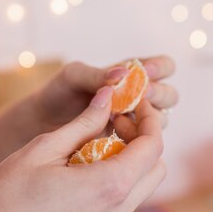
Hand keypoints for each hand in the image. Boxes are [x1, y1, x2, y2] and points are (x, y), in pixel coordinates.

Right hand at [0, 87, 165, 211]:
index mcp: (110, 185)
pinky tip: (88, 164)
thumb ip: (84, 122)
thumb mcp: (44, 147)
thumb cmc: (7, 195)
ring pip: (144, 184)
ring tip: (97, 141)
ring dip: (132, 158)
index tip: (133, 101)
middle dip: (143, 138)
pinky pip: (126, 199)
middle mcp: (119, 210)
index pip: (153, 145)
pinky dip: (120, 176)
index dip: (149, 118)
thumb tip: (108, 96)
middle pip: (156, 166)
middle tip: (113, 120)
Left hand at [32, 56, 178, 132]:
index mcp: (133, 75)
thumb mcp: (73, 77)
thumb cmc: (59, 93)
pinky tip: (116, 136)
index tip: (145, 71)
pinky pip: (144, 143)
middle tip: (139, 96)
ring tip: (119, 118)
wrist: (42, 124)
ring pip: (162, 121)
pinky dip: (135, 139)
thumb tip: (123, 73)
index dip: (161, 68)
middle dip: (158, 95)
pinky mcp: (128, 144)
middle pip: (170, 96)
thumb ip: (96, 75)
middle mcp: (141, 98)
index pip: (164, 66)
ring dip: (148, 118)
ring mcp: (136, 123)